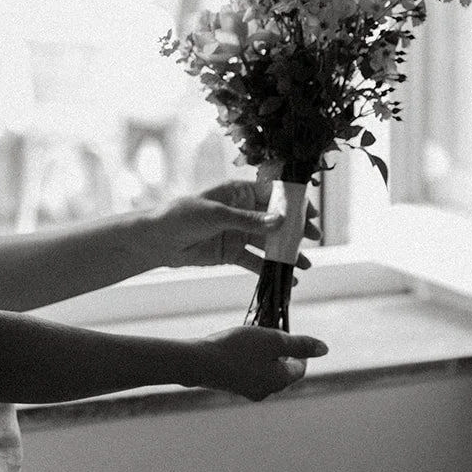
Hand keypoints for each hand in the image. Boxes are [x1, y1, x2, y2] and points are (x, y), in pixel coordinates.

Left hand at [150, 180, 320, 273]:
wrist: (157, 241)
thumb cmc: (182, 216)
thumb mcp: (217, 215)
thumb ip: (249, 221)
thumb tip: (280, 221)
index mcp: (238, 192)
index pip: (272, 194)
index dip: (292, 203)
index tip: (310, 213)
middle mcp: (242, 211)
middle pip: (275, 219)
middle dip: (295, 229)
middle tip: (313, 238)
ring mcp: (238, 233)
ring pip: (268, 242)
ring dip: (286, 253)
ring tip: (305, 265)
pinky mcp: (232, 253)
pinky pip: (255, 261)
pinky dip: (270, 269)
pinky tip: (287, 279)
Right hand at [189, 324, 328, 400]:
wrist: (198, 362)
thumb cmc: (237, 348)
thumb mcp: (272, 339)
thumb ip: (300, 344)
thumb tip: (325, 349)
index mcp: (279, 381)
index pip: (299, 369)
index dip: (301, 352)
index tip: (294, 336)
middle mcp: (265, 390)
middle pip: (282, 372)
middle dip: (282, 353)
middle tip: (274, 334)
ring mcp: (247, 390)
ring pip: (265, 372)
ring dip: (265, 356)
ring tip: (257, 337)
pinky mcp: (232, 385)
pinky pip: (249, 373)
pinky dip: (250, 360)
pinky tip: (240, 347)